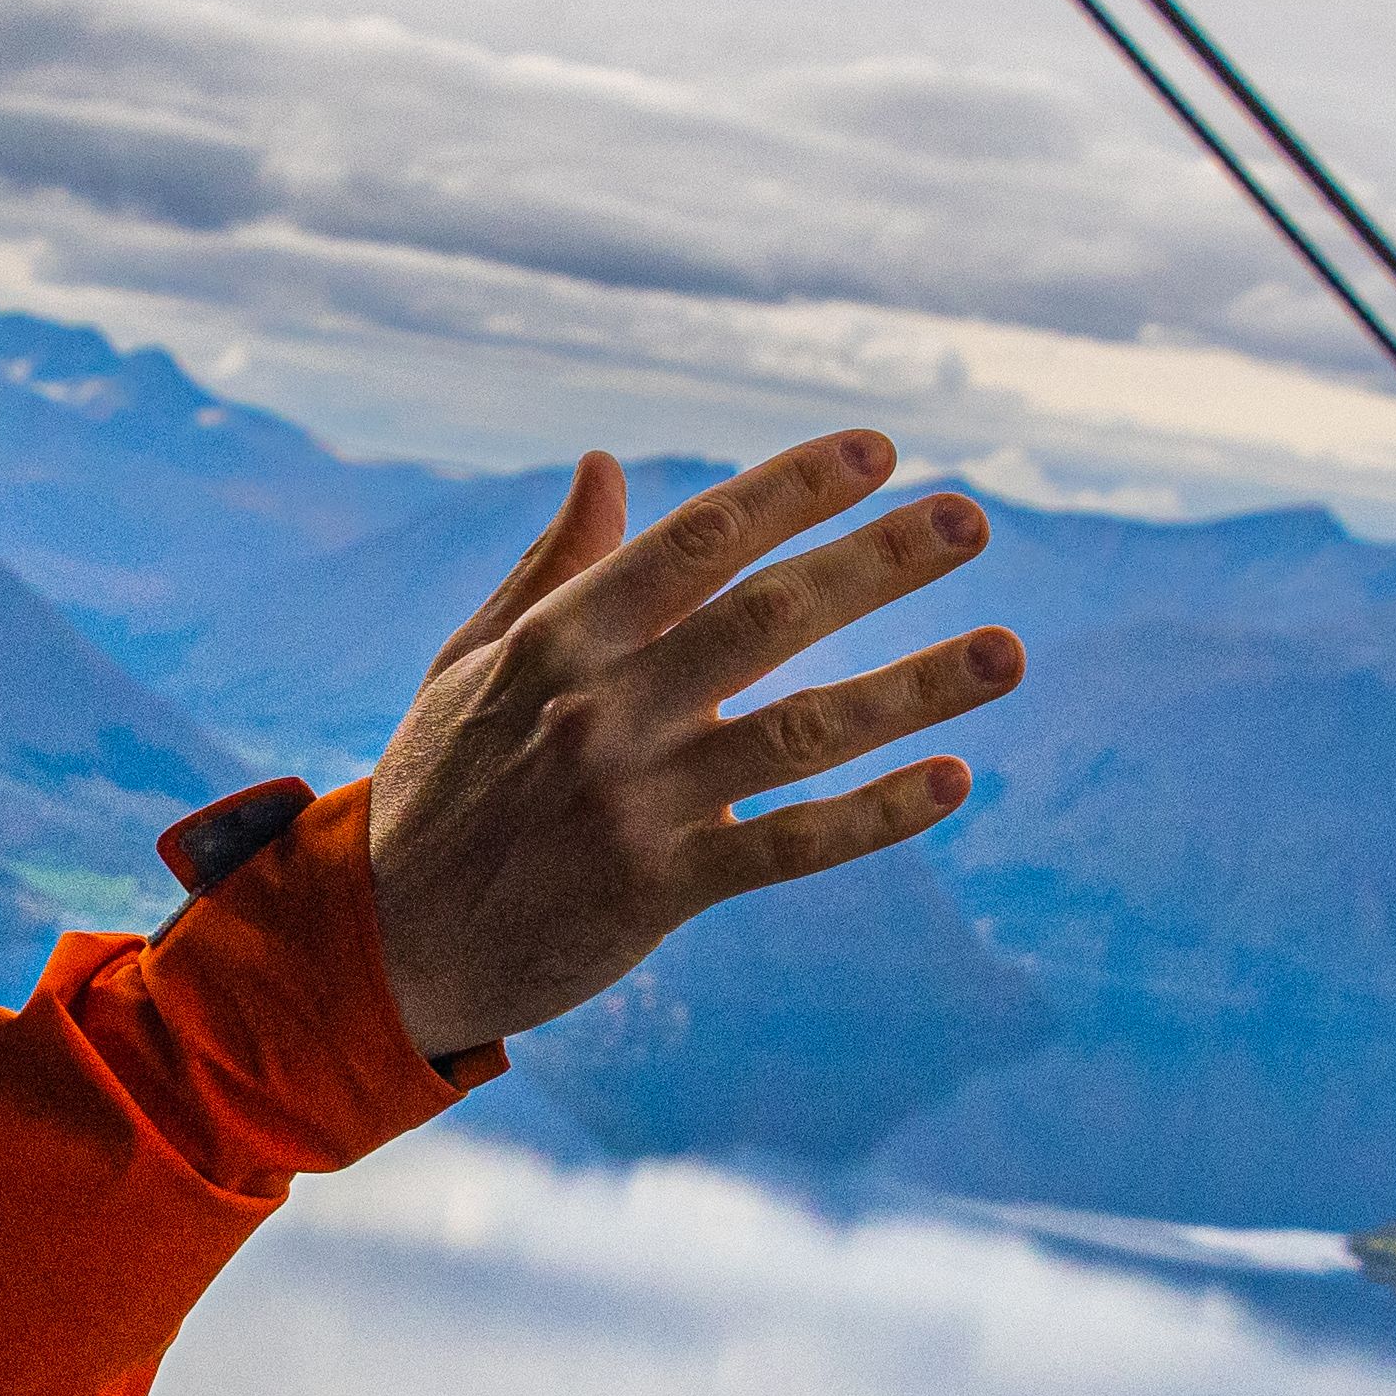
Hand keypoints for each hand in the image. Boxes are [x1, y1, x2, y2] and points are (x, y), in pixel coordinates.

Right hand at [362, 433, 1024, 1058]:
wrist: (388, 945)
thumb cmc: (436, 790)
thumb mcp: (470, 664)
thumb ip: (552, 568)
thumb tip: (605, 462)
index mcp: (558, 641)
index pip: (695, 542)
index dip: (791, 490)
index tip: (878, 450)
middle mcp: (602, 711)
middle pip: (767, 618)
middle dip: (877, 563)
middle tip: (971, 521)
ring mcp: (634, 802)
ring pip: (801, 730)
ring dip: (915, 687)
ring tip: (1008, 651)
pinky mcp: (659, 891)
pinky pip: (790, 844)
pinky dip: (875, 814)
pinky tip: (953, 778)